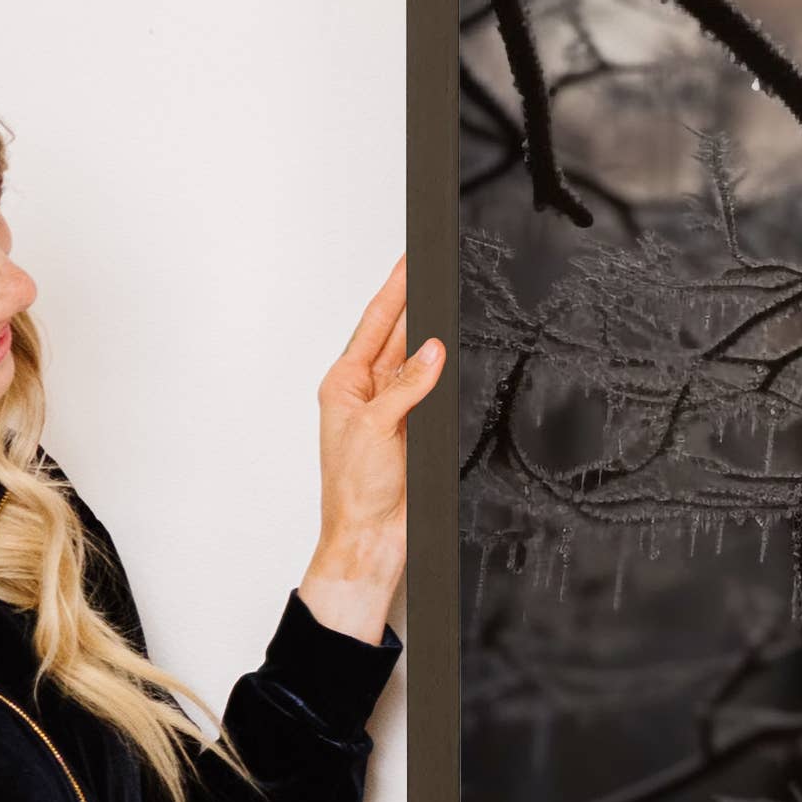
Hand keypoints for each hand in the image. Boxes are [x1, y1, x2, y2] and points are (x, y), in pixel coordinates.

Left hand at [299, 261, 443, 645]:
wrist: (372, 539)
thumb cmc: (355, 492)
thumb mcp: (376, 429)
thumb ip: (407, 386)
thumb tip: (432, 351)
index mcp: (345, 385)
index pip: (375, 326)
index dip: (394, 291)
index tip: (408, 262)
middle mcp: (369, 393)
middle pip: (397, 335)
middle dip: (415, 302)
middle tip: (432, 268)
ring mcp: (395, 410)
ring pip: (419, 360)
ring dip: (432, 336)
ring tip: (448, 301)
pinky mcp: (417, 429)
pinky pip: (435, 389)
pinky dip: (446, 372)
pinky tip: (456, 355)